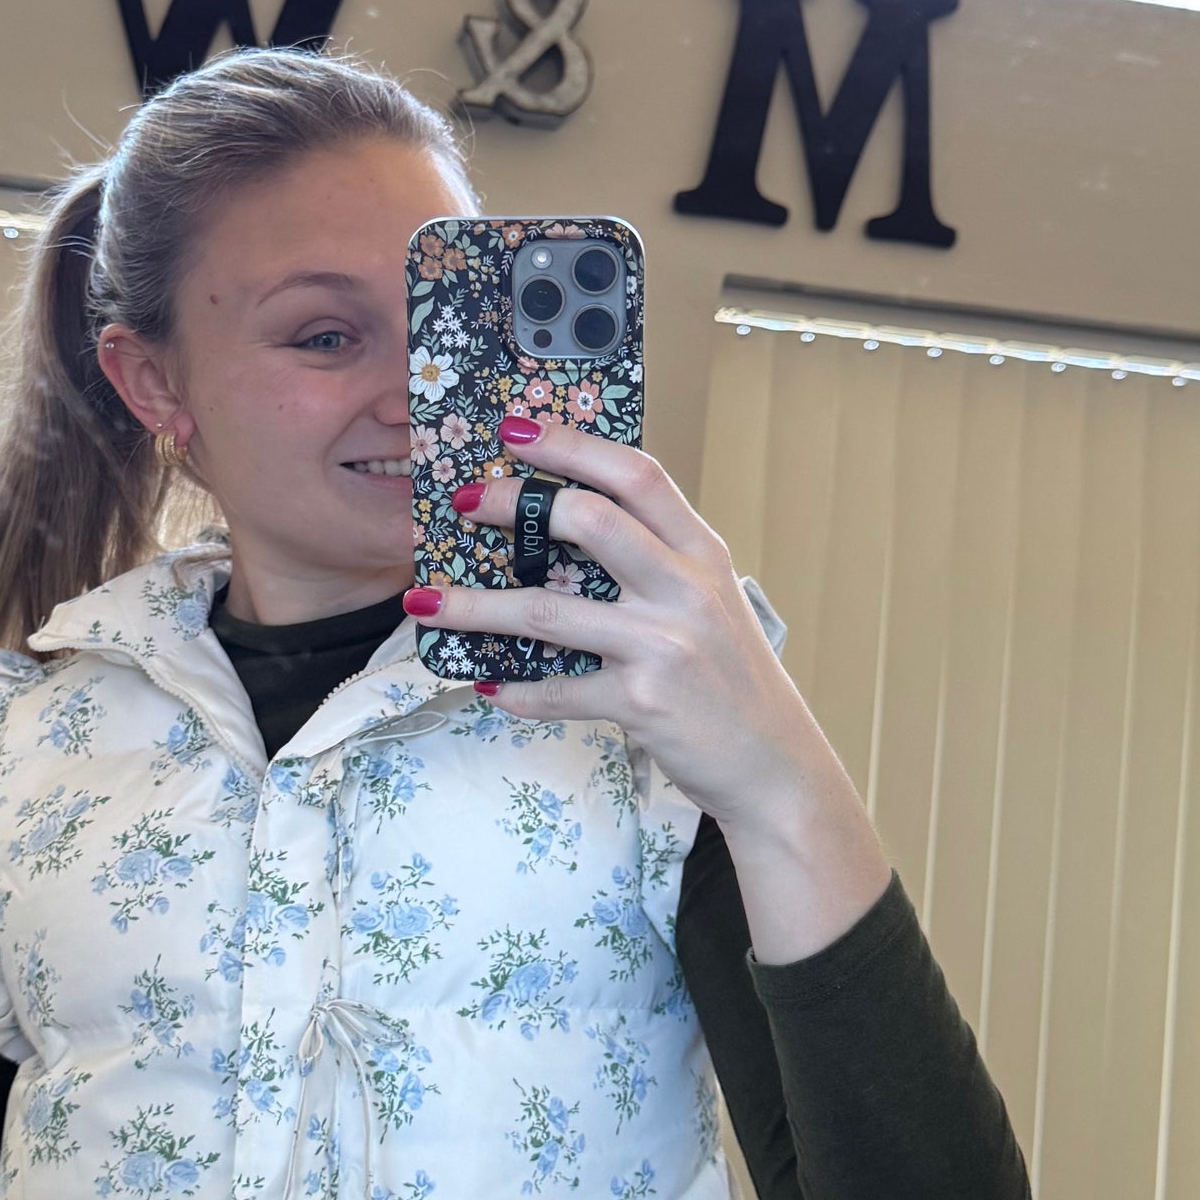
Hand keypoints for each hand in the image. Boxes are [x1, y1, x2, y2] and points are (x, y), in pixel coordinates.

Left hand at [409, 416, 829, 838]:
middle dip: (513, 506)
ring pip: (546, 612)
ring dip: (475, 607)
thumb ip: (658, 564)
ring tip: (425, 603)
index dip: (574, 446)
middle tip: (463, 505)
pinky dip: (515, 690)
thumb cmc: (731, 682)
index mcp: (701, 554)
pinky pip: (557, 690)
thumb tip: (572, 533)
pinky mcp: (642, 701)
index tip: (518, 434)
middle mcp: (685, 589)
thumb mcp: (710, 604)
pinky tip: (488, 684)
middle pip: (589, 522)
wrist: (774, 765)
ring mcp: (663, 645)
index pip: (637, 476)